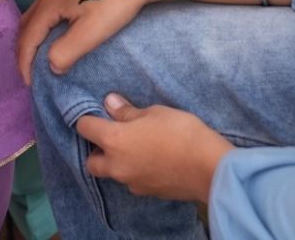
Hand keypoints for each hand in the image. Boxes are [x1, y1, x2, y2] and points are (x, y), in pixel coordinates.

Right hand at [17, 0, 165, 83]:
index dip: (25, 63)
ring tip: (38, 56)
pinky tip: (54, 35)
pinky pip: (46, 10)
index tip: (28, 84)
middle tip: (29, 72)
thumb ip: (65, 53)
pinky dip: (43, 27)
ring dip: (32, 38)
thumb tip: (51, 67)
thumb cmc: (114, 4)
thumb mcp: (89, 33)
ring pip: (35, 16)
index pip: (27, 38)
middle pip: (26, 26)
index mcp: (48, 4)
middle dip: (24, 51)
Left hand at [76, 94, 233, 203]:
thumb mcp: (155, 113)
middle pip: (91, 162)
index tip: (95, 112)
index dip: (87, 118)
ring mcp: (131, 182)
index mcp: (114, 141)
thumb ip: (128, 112)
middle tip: (114, 136)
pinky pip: (131, 181)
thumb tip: (110, 103)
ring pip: (112, 173)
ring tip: (137, 147)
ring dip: (116, 162)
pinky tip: (152, 160)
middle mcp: (117, 165)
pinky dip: (135, 171)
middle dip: (96, 149)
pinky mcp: (146, 192)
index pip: (85, 128)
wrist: (209, 168)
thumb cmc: (181, 132)